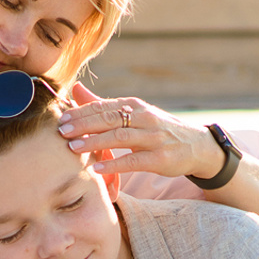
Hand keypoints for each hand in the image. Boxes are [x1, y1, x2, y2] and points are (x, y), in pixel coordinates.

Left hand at [58, 85, 226, 180]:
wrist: (196, 146)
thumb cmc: (158, 131)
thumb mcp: (134, 115)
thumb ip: (104, 105)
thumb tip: (76, 89)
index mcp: (135, 106)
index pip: (104, 106)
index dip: (81, 112)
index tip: (61, 119)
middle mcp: (144, 118)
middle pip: (109, 119)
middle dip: (84, 125)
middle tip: (62, 131)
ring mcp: (153, 138)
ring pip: (119, 137)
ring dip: (94, 142)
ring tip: (73, 148)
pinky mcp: (160, 158)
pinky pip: (133, 161)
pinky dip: (114, 164)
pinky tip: (97, 168)